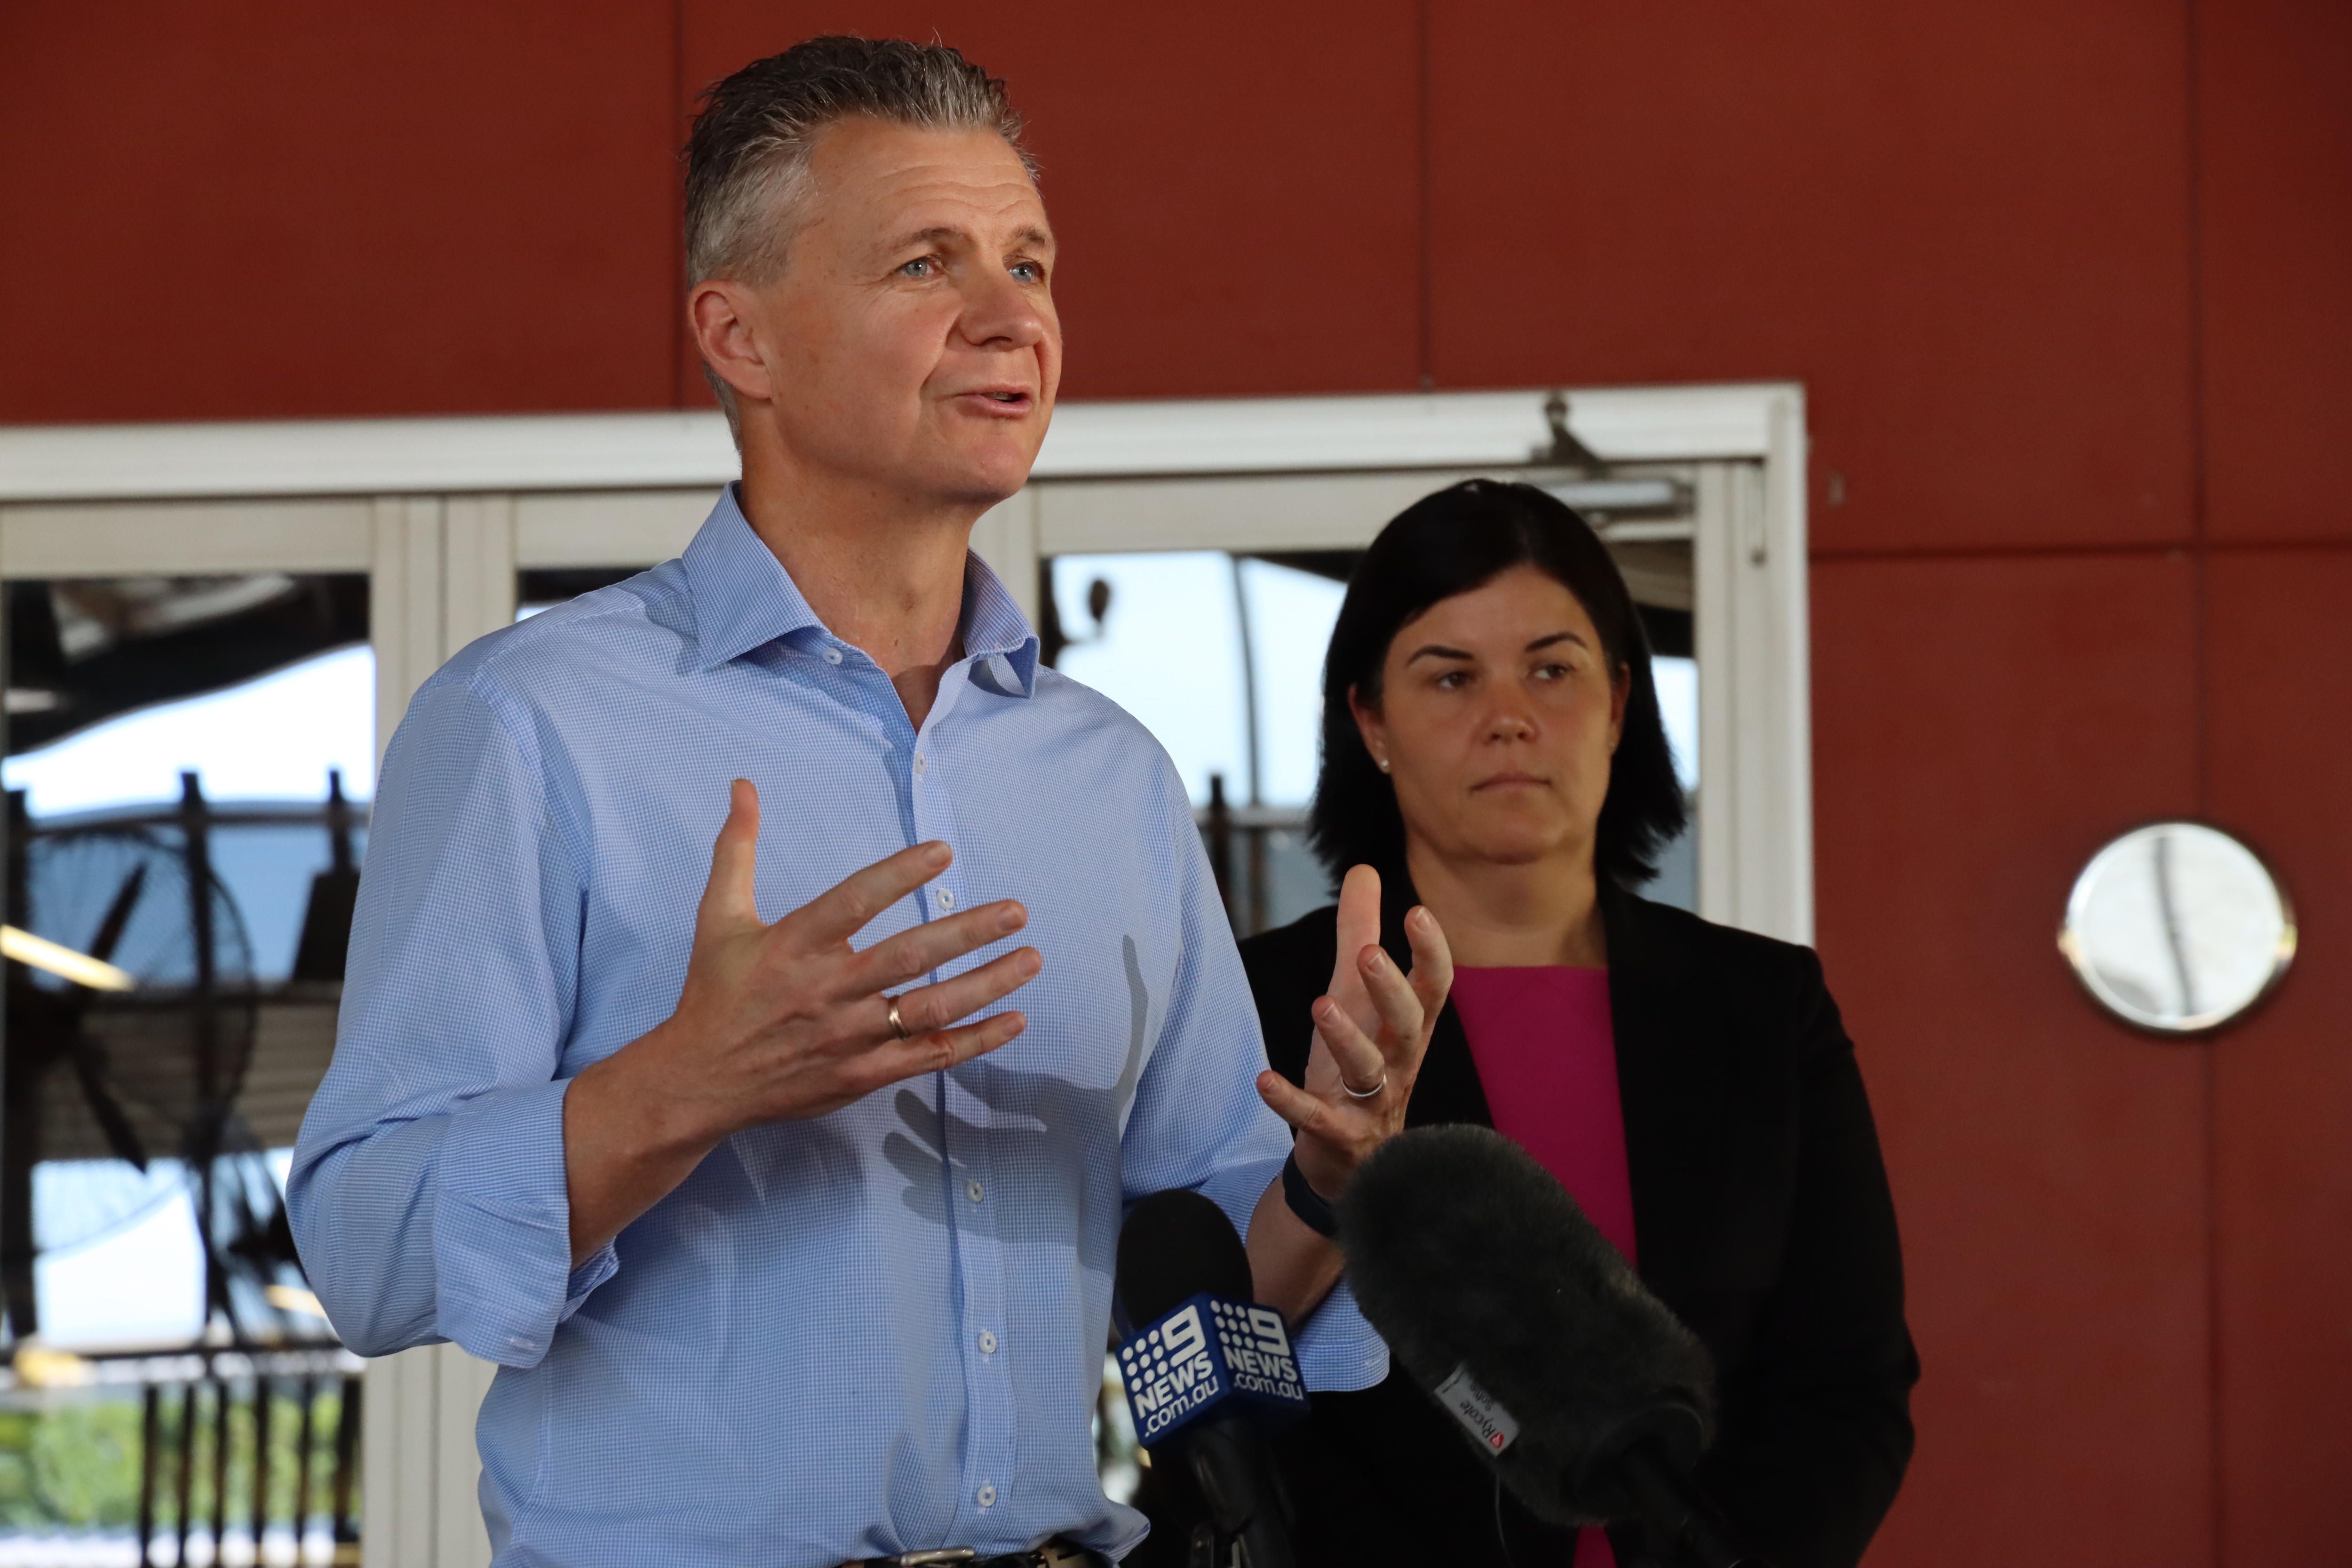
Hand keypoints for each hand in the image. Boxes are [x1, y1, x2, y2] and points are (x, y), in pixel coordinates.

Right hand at [599, 779, 1040, 1142]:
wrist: (699, 1080)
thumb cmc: (714, 993)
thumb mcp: (718, 917)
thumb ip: (737, 849)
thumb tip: (743, 786)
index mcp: (795, 944)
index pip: (855, 902)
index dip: (899, 874)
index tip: (944, 850)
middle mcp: (827, 989)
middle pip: (909, 957)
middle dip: (969, 932)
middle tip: (1017, 911)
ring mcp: (849, 1036)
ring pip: (930, 1008)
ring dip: (986, 984)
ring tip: (1030, 959)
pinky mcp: (862, 1074)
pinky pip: (929, 1055)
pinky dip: (975, 1040)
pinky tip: (1014, 1021)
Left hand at [1254, 864, 1451, 1202]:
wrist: (1350, 1160)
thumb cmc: (1361, 1064)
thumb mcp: (1358, 997)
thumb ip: (1360, 932)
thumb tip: (1364, 869)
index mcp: (1408, 1027)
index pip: (1434, 987)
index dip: (1431, 952)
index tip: (1418, 912)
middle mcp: (1398, 1062)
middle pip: (1409, 1024)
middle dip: (1392, 990)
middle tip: (1368, 953)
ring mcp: (1372, 1102)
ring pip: (1371, 1071)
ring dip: (1347, 1039)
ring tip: (1321, 1005)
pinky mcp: (1339, 1135)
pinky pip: (1318, 1119)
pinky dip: (1292, 1101)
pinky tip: (1264, 1080)